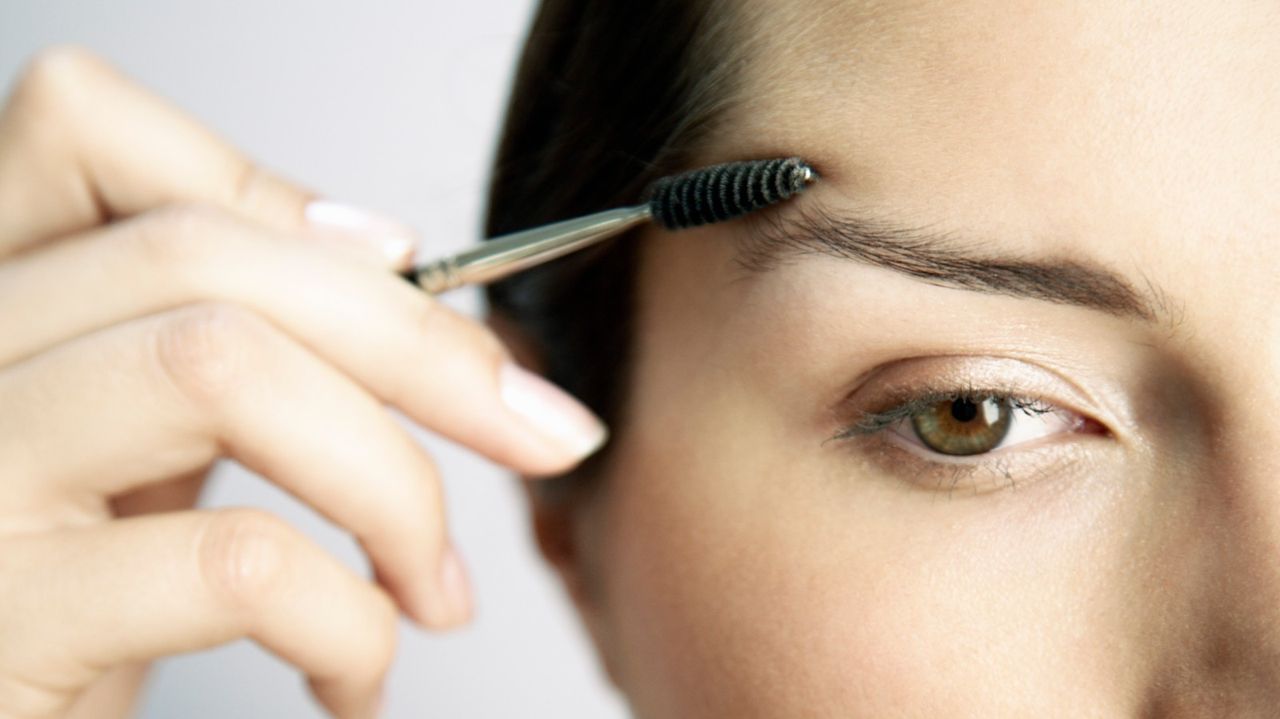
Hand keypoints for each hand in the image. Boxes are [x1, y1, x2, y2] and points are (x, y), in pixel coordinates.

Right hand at [0, 47, 606, 718]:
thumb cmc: (85, 622)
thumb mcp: (141, 453)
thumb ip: (223, 346)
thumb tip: (395, 268)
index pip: (88, 133)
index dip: (270, 191)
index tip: (406, 266)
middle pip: (201, 253)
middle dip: (418, 344)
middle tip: (535, 430)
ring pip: (219, 366)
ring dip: (393, 485)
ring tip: (432, 589)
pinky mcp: (3, 621)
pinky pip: (234, 563)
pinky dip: (349, 624)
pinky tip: (353, 677)